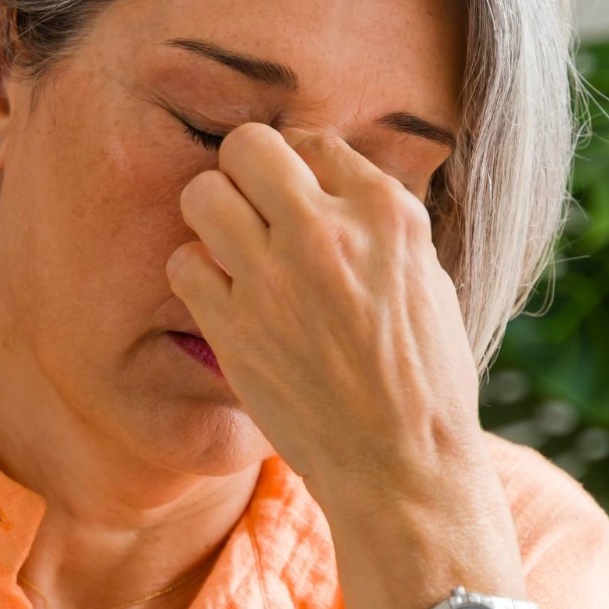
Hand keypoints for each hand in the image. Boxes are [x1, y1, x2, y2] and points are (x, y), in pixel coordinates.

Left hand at [168, 123, 527, 608]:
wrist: (401, 465)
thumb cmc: (423, 377)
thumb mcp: (426, 277)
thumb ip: (377, 224)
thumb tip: (330, 184)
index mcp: (388, 213)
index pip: (318, 144)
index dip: (303, 168)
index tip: (300, 199)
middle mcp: (327, 231)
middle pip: (248, 147)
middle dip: (244, 169)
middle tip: (252, 206)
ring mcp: (274, 276)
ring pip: (201, 194)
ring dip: (211, 215)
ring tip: (233, 249)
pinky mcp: (232, 324)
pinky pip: (183, 263)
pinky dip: (196, 275)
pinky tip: (224, 298)